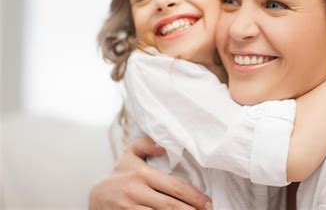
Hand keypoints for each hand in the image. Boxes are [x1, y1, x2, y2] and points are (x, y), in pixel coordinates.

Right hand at [88, 136, 211, 209]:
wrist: (95, 197)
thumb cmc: (119, 175)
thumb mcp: (130, 155)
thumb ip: (146, 144)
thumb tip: (164, 145)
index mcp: (143, 174)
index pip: (175, 187)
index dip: (194, 197)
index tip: (208, 203)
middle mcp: (137, 192)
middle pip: (171, 206)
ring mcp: (130, 208)